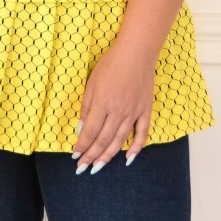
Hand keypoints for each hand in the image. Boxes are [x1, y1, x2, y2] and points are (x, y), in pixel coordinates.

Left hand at [71, 41, 156, 172]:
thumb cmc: (111, 64)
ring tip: (98, 167)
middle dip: (91, 155)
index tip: (75, 155)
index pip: (90, 132)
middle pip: (103, 140)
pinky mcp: (145, 111)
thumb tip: (82, 129)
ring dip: (108, 156)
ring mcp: (133, 112)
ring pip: (120, 141)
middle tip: (83, 167)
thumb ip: (87, 106)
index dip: (82, 146)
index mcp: (102, 103)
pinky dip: (136, 148)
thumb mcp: (92, 82)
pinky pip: (142, 134)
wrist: (136, 53)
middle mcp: (118, 111)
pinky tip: (128, 159)